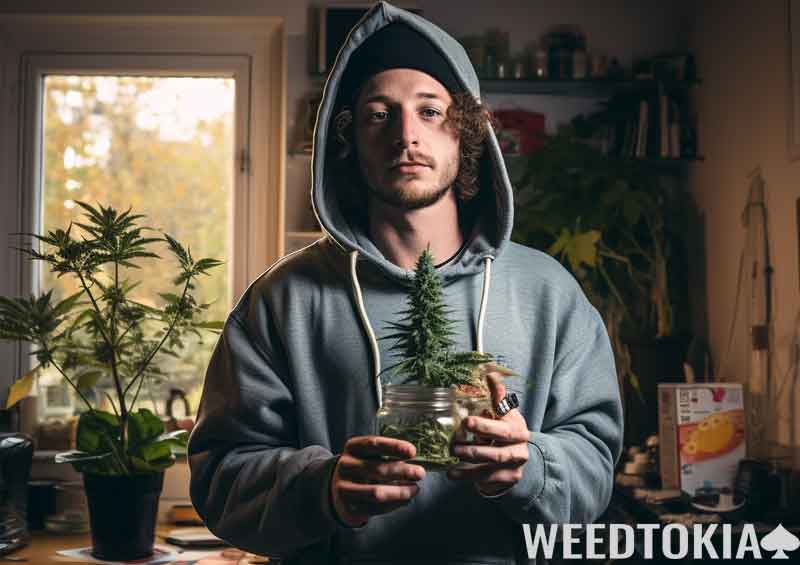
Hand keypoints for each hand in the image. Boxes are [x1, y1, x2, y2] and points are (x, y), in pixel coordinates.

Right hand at [331, 436, 425, 526]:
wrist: (339, 490)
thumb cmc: (363, 468)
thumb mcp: (369, 456)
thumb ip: (388, 456)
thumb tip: (415, 463)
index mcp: (352, 448)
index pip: (373, 443)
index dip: (393, 446)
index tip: (412, 451)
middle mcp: (345, 466)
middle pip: (377, 469)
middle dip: (402, 472)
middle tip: (420, 473)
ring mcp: (345, 488)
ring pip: (377, 492)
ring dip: (401, 491)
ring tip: (415, 489)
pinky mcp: (350, 508)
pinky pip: (376, 508)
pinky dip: (395, 504)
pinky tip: (406, 499)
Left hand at [447, 372, 528, 495]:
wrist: (517, 457)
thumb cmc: (504, 430)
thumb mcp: (502, 413)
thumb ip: (496, 397)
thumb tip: (490, 374)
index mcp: (517, 427)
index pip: (503, 425)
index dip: (485, 425)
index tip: (466, 421)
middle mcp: (520, 446)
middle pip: (499, 448)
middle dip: (476, 447)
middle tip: (455, 445)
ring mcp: (516, 464)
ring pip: (492, 465)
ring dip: (470, 462)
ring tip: (452, 458)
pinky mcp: (509, 478)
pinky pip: (488, 479)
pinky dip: (469, 477)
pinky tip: (453, 474)